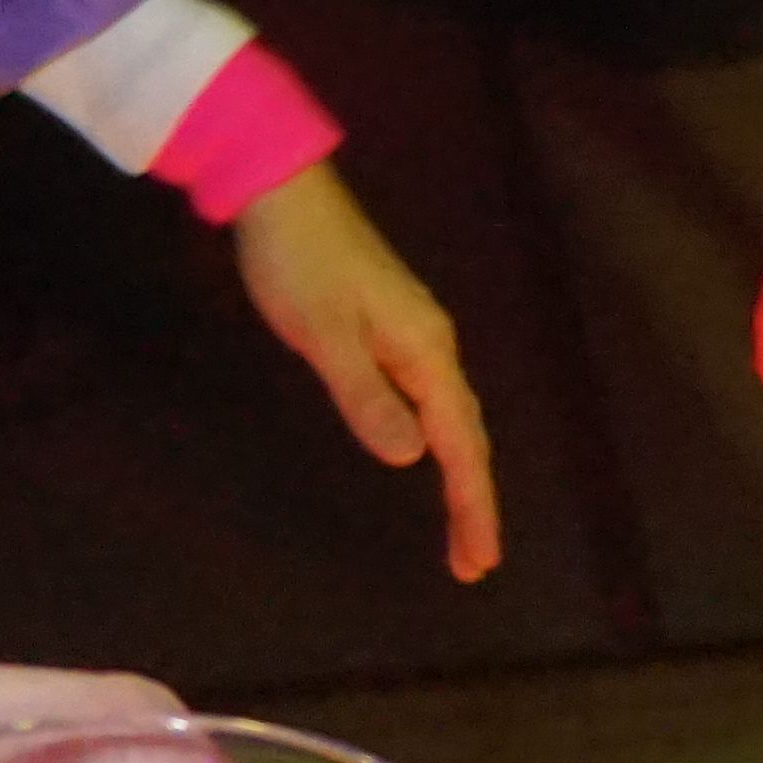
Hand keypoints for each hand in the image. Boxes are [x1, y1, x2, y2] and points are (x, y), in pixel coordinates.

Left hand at [234, 164, 503, 579]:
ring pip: (450, 421)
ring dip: (459, 478)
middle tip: (474, 565)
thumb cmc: (302, 265)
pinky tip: (425, 456)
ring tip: (459, 531)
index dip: (471, 505)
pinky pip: (429, 404)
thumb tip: (412, 460)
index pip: (460, 445)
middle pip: (466, 437)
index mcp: (425, 352)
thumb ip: (366, 397)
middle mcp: (431, 348)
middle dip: (473, 503)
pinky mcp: (388, 334)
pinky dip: (438, 444)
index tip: (479, 562)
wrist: (284, 197)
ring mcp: (412, 339)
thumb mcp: (325, 335)